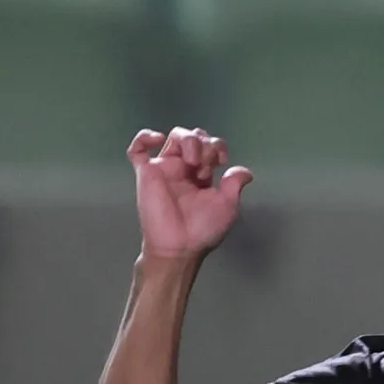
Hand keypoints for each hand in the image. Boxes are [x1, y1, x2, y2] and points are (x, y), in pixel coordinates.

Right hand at [129, 127, 251, 262]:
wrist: (181, 246)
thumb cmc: (203, 229)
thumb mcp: (228, 206)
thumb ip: (235, 185)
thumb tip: (245, 172)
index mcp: (202, 174)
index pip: (209, 146)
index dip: (218, 147)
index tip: (222, 162)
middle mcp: (183, 168)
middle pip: (193, 137)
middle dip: (204, 144)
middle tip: (206, 166)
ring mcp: (164, 169)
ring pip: (173, 137)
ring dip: (188, 141)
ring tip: (193, 161)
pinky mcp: (146, 173)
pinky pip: (137, 149)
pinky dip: (144, 137)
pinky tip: (157, 139)